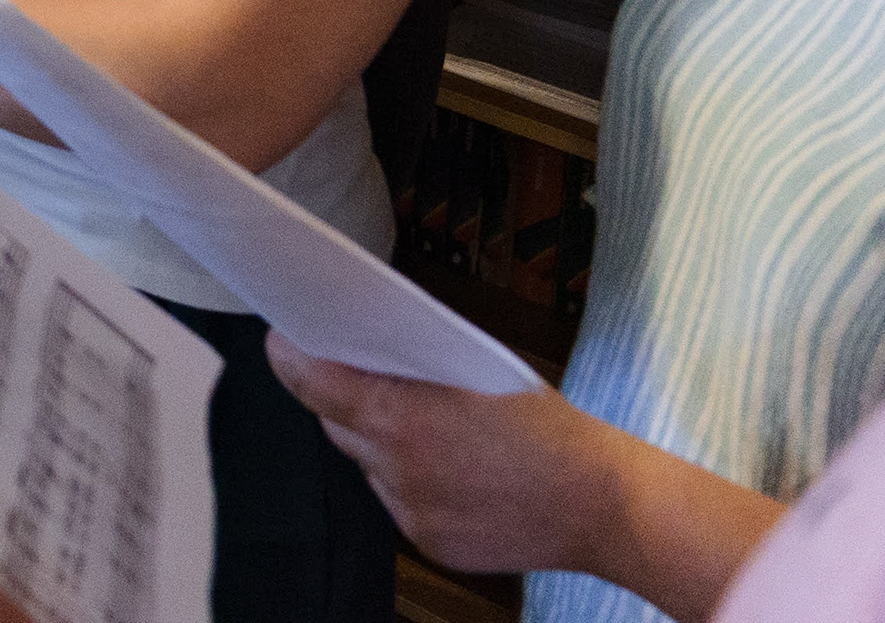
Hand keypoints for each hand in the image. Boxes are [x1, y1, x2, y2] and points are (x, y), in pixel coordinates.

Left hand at [267, 338, 628, 579]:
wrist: (604, 505)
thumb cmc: (550, 429)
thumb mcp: (477, 371)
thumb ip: (412, 367)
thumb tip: (364, 347)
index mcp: (400, 418)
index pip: (311, 382)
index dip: (291, 357)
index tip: (280, 339)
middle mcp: (395, 469)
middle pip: (336, 425)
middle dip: (342, 399)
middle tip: (355, 371)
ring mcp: (410, 512)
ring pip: (368, 466)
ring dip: (380, 444)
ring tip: (426, 427)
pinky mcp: (430, 544)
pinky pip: (398, 502)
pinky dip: (411, 483)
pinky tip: (453, 471)